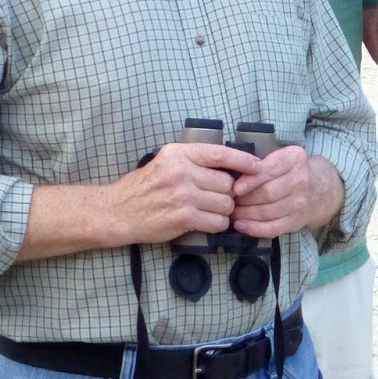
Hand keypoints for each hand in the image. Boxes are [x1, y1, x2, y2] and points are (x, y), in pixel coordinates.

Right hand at [103, 142, 262, 245]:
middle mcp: (182, 171)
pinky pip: (216, 221)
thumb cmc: (143, 187)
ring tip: (211, 212)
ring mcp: (183, 195)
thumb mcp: (166, 162)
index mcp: (180, 153)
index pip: (221, 153)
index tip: (260, 167)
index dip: (245, 160)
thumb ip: (193, 161)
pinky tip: (208, 223)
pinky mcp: (182, 217)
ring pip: (225, 203)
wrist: (117, 211)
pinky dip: (217, 225)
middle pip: (227, 183)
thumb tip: (228, 167)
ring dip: (224, 211)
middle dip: (229, 194)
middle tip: (220, 199)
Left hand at [229, 147, 342, 237]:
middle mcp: (301, 180)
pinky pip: (273, 228)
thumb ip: (261, 164)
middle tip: (229, 202)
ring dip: (246, 215)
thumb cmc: (291, 171)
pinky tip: (241, 226)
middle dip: (245, 200)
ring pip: (268, 212)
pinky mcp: (297, 221)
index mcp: (295, 159)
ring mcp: (300, 203)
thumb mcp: (282, 158)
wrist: (321, 188)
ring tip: (232, 214)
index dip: (251, 181)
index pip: (270, 171)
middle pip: (268, 193)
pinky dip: (255, 229)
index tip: (235, 188)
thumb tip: (234, 180)